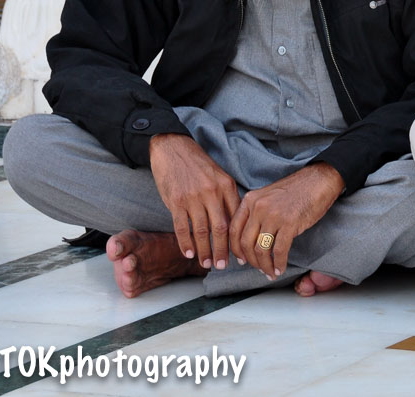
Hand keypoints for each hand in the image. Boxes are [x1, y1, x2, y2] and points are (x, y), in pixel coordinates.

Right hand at [149, 133, 240, 270]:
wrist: (173, 147)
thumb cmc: (198, 164)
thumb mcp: (219, 176)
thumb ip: (226, 197)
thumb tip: (234, 222)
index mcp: (226, 186)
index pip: (236, 217)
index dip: (238, 238)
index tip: (241, 254)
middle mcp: (212, 192)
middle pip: (221, 228)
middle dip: (223, 250)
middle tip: (224, 266)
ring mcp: (193, 197)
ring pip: (201, 231)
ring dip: (204, 250)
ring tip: (207, 264)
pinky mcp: (176, 201)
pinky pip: (182, 227)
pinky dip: (185, 243)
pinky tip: (188, 253)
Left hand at [229, 162, 344, 278]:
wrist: (319, 180)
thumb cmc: (297, 189)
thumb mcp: (268, 196)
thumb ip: (256, 212)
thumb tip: (251, 238)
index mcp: (250, 200)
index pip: (233, 230)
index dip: (235, 249)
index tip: (241, 259)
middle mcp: (258, 207)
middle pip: (245, 243)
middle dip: (251, 261)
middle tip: (258, 268)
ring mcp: (273, 215)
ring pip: (261, 250)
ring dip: (264, 266)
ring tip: (270, 272)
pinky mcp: (290, 223)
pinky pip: (279, 250)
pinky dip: (279, 263)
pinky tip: (281, 268)